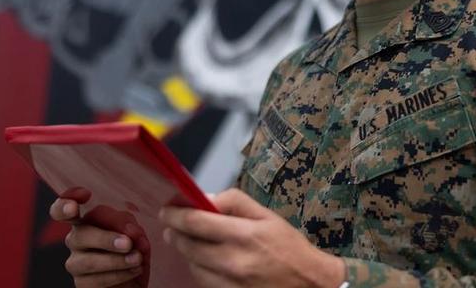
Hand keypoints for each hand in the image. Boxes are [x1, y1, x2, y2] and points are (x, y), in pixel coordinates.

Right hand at [49, 198, 143, 287]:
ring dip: (117, 260)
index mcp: (84, 220)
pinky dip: (119, 274)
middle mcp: (75, 239)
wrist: (136, 277)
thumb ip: (127, 225)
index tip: (84, 195)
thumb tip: (128, 230)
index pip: (61, 210)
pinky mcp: (81, 284)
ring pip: (89, 261)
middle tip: (128, 243)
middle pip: (81, 234)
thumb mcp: (134, 230)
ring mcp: (75, 263)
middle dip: (106, 239)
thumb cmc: (133, 247)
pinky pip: (97, 280)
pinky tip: (135, 269)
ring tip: (137, 258)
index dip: (65, 203)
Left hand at [158, 189, 344, 287]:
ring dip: (185, 250)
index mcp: (244, 235)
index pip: (196, 222)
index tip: (166, 209)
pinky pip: (202, 281)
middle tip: (171, 225)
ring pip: (192, 264)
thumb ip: (235, 202)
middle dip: (174, 232)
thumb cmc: (289, 247)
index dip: (175, 214)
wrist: (309, 284)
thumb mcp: (267, 215)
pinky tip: (205, 259)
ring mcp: (229, 283)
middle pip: (187, 244)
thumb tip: (206, 197)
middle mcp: (233, 261)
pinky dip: (198, 267)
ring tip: (190, 241)